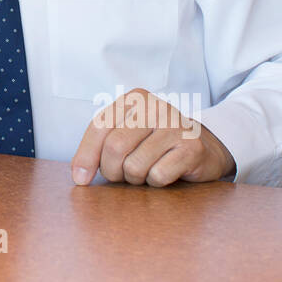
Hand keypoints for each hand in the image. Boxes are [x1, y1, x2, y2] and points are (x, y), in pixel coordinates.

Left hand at [70, 88, 234, 186]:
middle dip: (112, 171)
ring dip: (135, 179)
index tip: (80, 179)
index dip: (86, 155)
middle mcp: (155, 106)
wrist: (203, 147)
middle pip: (115, 148)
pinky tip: (165, 172)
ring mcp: (176, 126)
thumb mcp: (126, 134)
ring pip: (134, 166)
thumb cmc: (154, 144)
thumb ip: (99, 146)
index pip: (99, 127)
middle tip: (121, 175)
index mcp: (134, 99)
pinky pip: (157, 176)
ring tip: (146, 170)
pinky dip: (155, 182)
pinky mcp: (191, 148)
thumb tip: (78, 176)